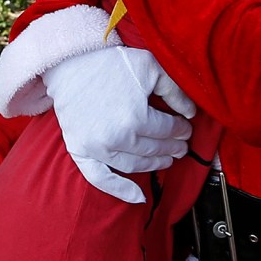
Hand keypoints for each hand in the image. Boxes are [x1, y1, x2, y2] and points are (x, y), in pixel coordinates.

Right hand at [44, 44, 196, 204]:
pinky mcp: (81, 151)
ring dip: (155, 164)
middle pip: (155, 149)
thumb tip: (191, 113)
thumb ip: (175, 90)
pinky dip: (120, 191)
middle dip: (172, 147)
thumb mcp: (150, 67)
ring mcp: (98, 148)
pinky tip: (139, 198)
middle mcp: (118, 138)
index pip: (169, 130)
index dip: (182, 129)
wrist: (69, 64)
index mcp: (137, 118)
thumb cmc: (110, 63)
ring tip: (166, 159)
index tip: (186, 127)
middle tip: (181, 145)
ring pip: (136, 165)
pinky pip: (101, 179)